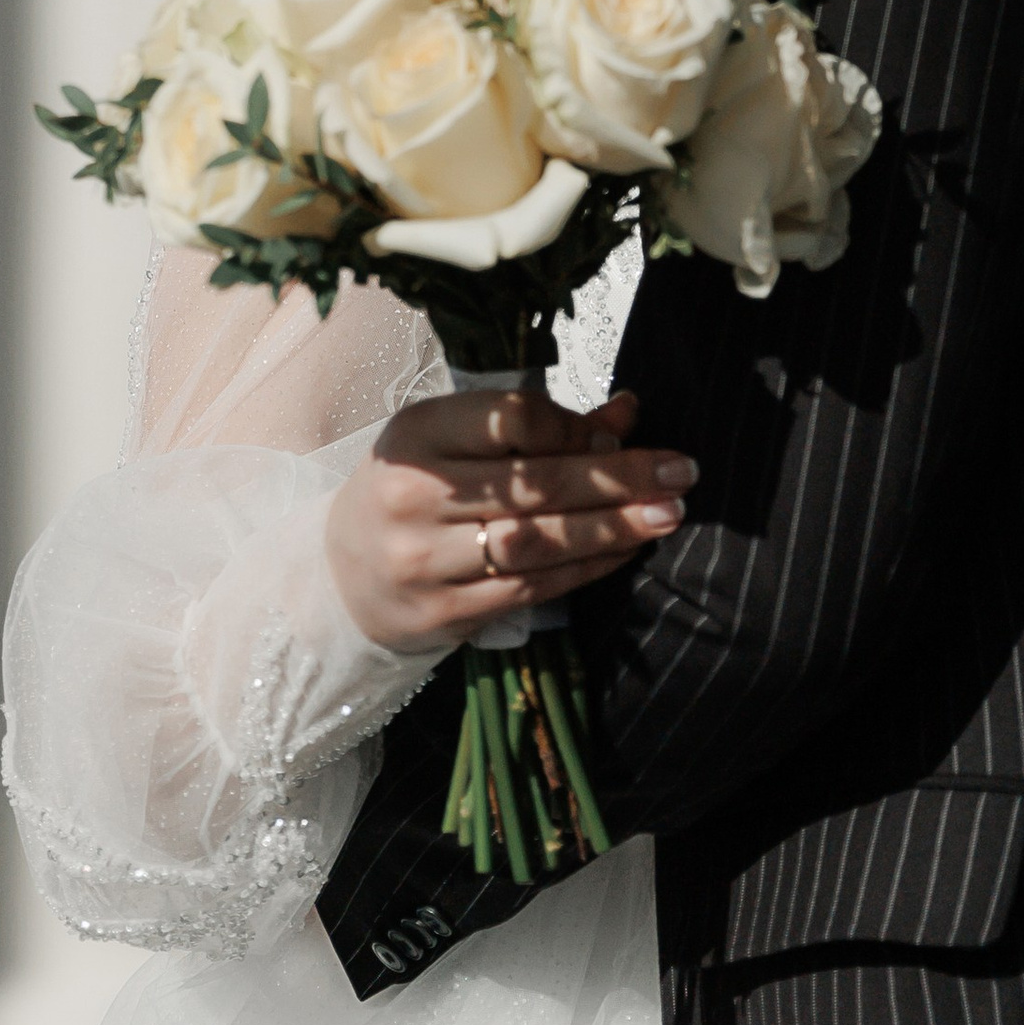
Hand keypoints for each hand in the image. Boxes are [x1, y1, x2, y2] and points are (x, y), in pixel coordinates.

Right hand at [325, 386, 693, 653]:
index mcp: (416, 434)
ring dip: (612, 527)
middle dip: (617, 477)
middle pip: (534, 483)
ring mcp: (424, 559)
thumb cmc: (414, 493)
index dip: (573, 426)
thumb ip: (543, 428)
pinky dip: (586, 568)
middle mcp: (413, 494)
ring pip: (536, 541)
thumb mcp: (457, 444)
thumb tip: (629, 411)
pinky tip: (625, 551)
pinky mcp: (442, 613)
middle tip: (682, 471)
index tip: (617, 432)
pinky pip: (531, 588)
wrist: (341, 577)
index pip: (510, 419)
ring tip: (669, 513)